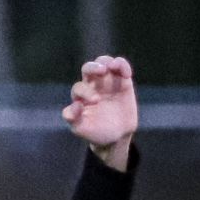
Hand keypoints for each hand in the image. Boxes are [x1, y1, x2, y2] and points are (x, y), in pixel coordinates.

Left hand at [64, 55, 137, 169]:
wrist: (116, 137)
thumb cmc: (96, 132)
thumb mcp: (81, 129)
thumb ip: (73, 118)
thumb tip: (76, 105)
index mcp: (80, 95)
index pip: (79, 87)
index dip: (86, 92)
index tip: (96, 102)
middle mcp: (92, 85)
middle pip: (88, 68)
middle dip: (93, 67)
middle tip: (101, 71)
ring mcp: (107, 82)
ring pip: (103, 62)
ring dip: (107, 62)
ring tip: (112, 67)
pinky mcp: (122, 81)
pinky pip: (120, 66)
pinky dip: (122, 65)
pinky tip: (126, 74)